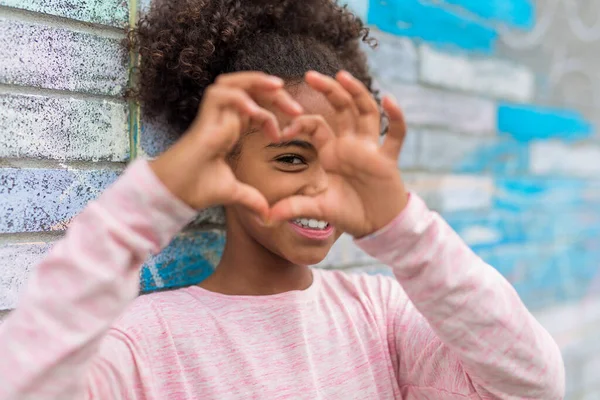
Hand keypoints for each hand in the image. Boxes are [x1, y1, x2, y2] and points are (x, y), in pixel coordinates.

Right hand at [150, 72, 302, 217]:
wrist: (177, 193)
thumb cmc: (198, 188)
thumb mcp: (234, 192)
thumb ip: (252, 199)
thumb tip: (266, 216)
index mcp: (230, 127)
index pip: (256, 105)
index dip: (275, 110)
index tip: (288, 131)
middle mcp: (222, 117)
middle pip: (251, 89)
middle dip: (274, 93)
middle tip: (297, 108)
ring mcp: (213, 115)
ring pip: (235, 82)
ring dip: (258, 82)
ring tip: (280, 88)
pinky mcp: (204, 118)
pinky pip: (222, 95)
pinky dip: (240, 98)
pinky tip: (255, 112)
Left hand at [269, 71, 408, 237]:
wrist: (377, 225)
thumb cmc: (348, 212)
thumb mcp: (317, 209)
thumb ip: (294, 208)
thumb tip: (266, 218)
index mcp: (331, 151)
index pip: (315, 125)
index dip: (300, 122)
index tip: (283, 129)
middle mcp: (351, 144)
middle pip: (341, 108)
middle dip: (328, 90)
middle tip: (309, 75)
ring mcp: (371, 149)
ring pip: (366, 112)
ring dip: (356, 92)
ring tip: (342, 75)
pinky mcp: (388, 159)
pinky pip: (395, 135)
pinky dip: (395, 117)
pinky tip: (389, 99)